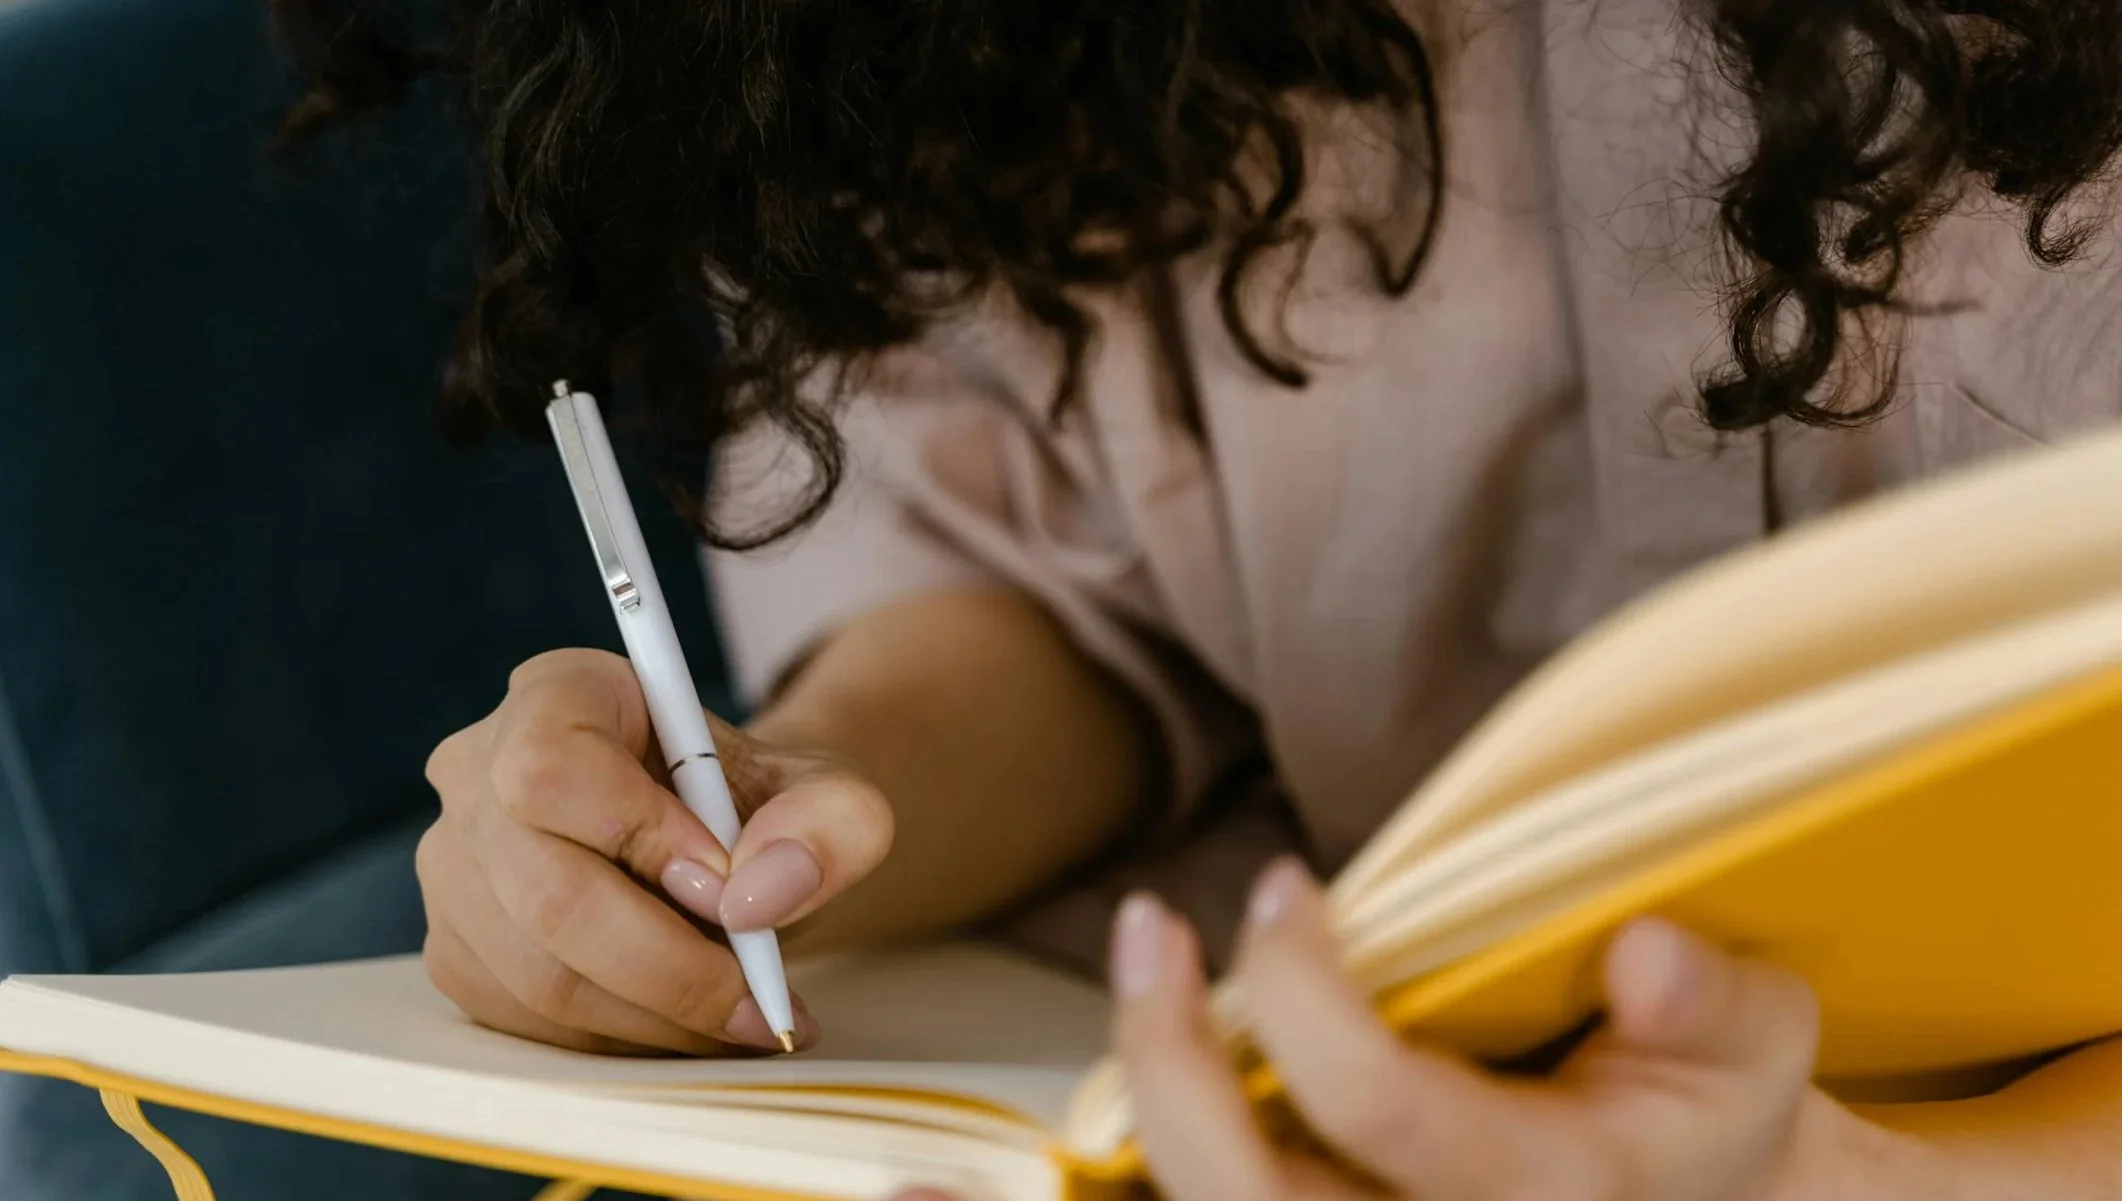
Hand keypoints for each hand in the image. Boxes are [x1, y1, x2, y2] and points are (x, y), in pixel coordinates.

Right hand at [417, 648, 893, 1055]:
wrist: (733, 853)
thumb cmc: (766, 810)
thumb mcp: (830, 796)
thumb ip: (828, 823)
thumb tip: (760, 894)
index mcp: (559, 694)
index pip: (555, 768)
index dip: (643, 838)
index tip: (730, 886)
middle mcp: (480, 771)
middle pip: (545, 893)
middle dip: (669, 967)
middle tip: (758, 1002)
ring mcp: (455, 866)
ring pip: (539, 976)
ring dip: (656, 1018)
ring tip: (740, 1018)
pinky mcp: (457, 949)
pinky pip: (527, 1022)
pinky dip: (621, 1040)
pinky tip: (686, 1023)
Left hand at [897, 860, 1925, 1200]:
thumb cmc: (1711, 1118)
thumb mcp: (1755, 1051)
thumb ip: (1713, 1007)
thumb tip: (1641, 951)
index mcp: (1548, 1199)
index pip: (1387, 1115)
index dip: (1308, 995)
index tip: (1284, 888)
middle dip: (1175, 1063)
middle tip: (1153, 930)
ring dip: (1099, 1160)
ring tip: (1012, 1068)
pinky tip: (929, 1194)